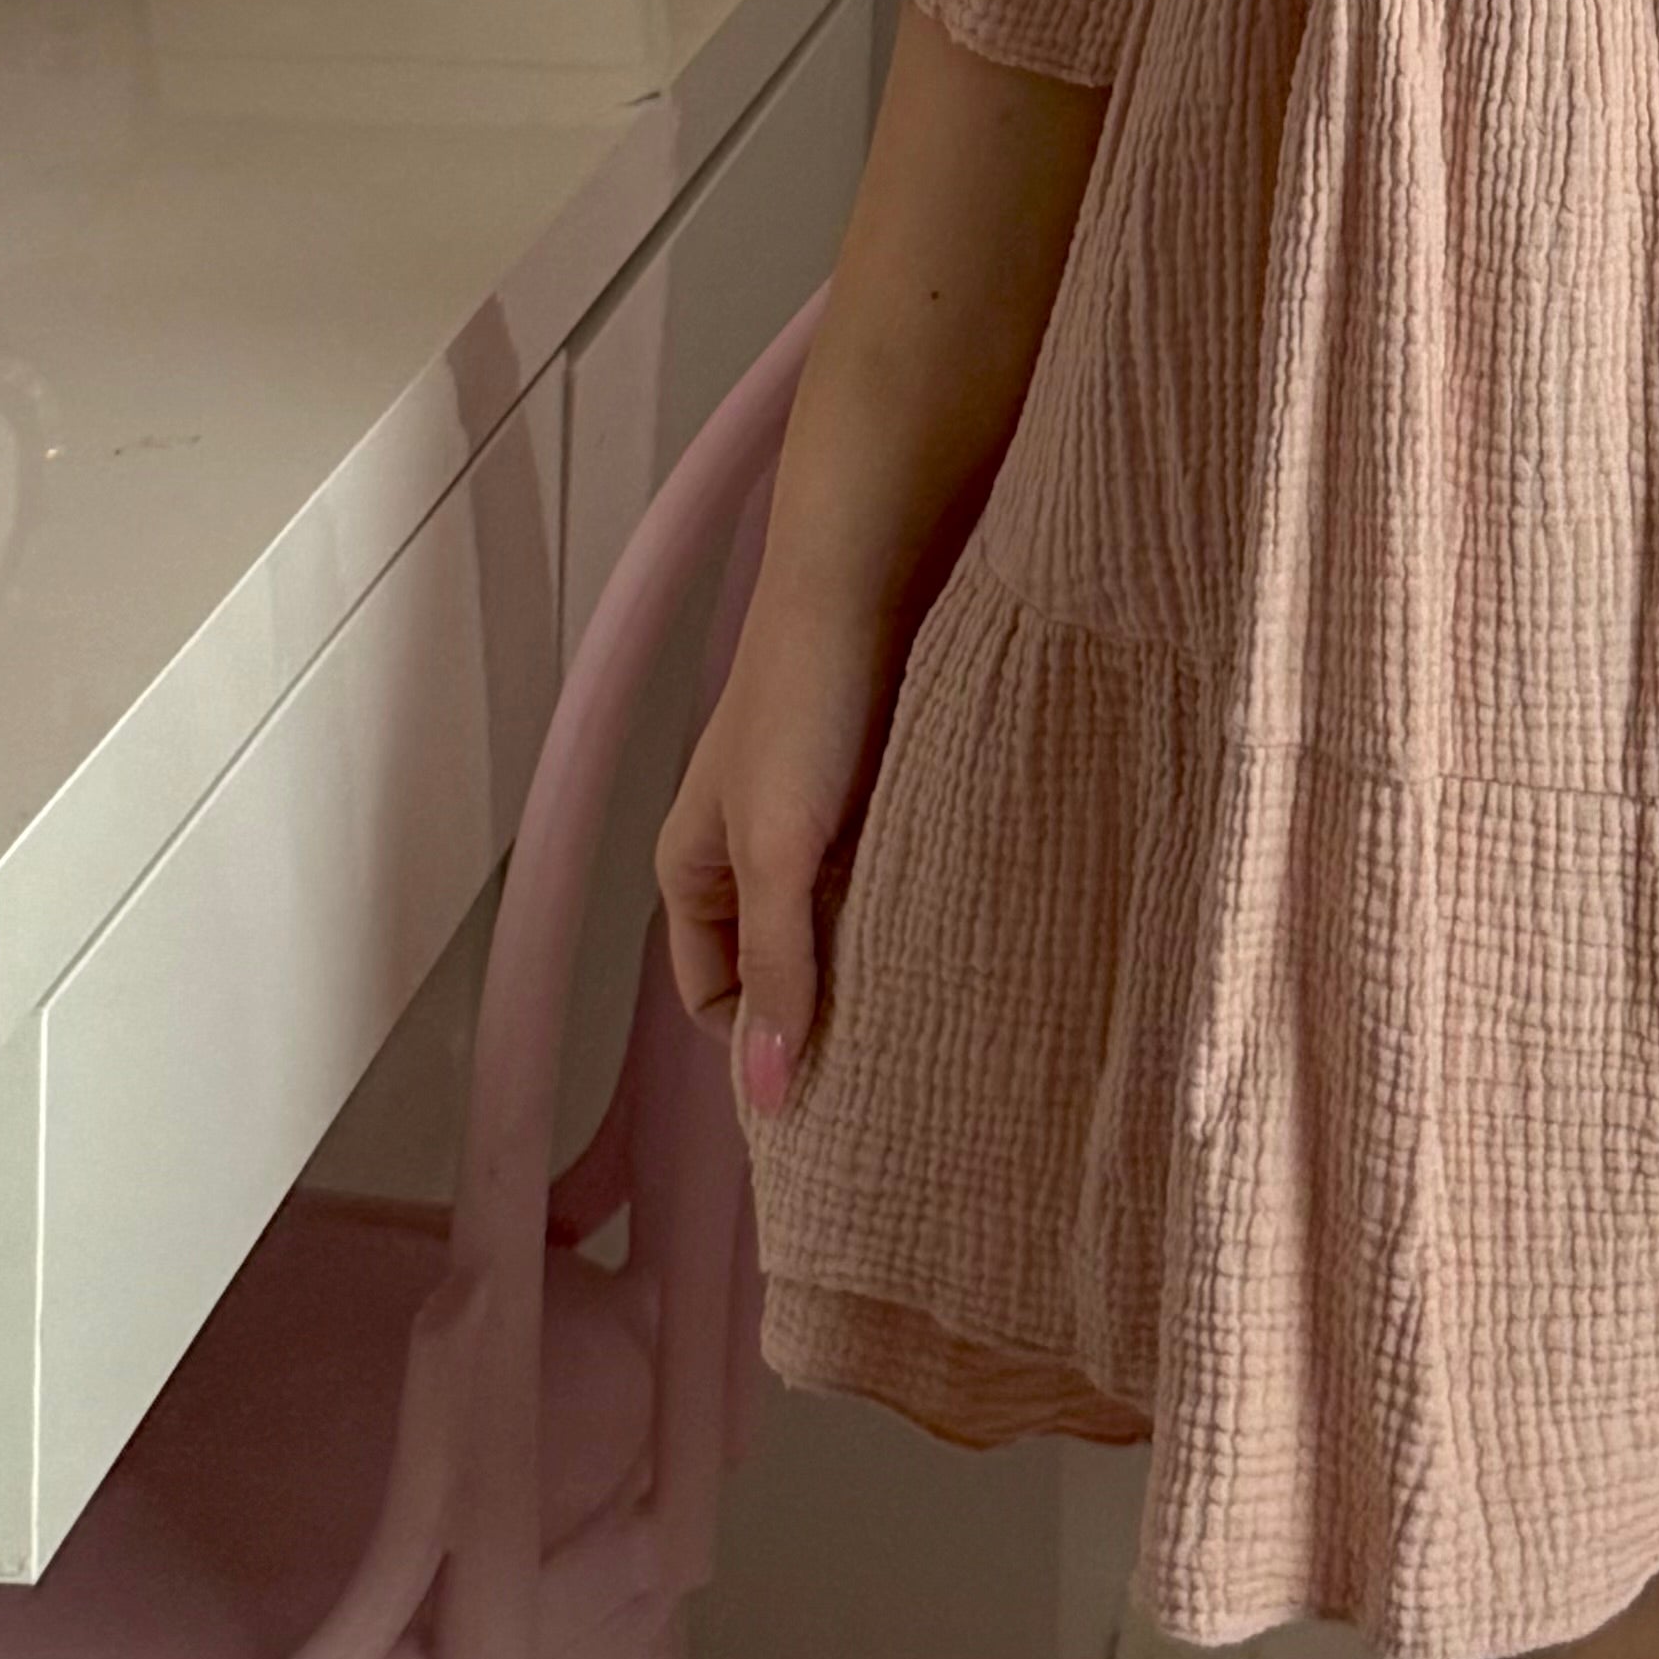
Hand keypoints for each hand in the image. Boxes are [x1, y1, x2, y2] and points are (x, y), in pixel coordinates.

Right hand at [654, 571, 908, 1115]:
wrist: (875, 563)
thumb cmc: (806, 697)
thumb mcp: (776, 844)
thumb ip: (777, 962)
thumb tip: (769, 1094)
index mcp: (694, 866)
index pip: (715, 996)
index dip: (761, 1042)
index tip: (832, 1088)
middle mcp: (752, 848)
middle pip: (783, 962)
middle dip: (829, 1007)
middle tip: (901, 1062)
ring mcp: (822, 815)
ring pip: (846, 918)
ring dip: (882, 954)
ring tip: (942, 1004)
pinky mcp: (886, 784)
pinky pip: (895, 870)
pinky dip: (919, 899)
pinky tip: (963, 924)